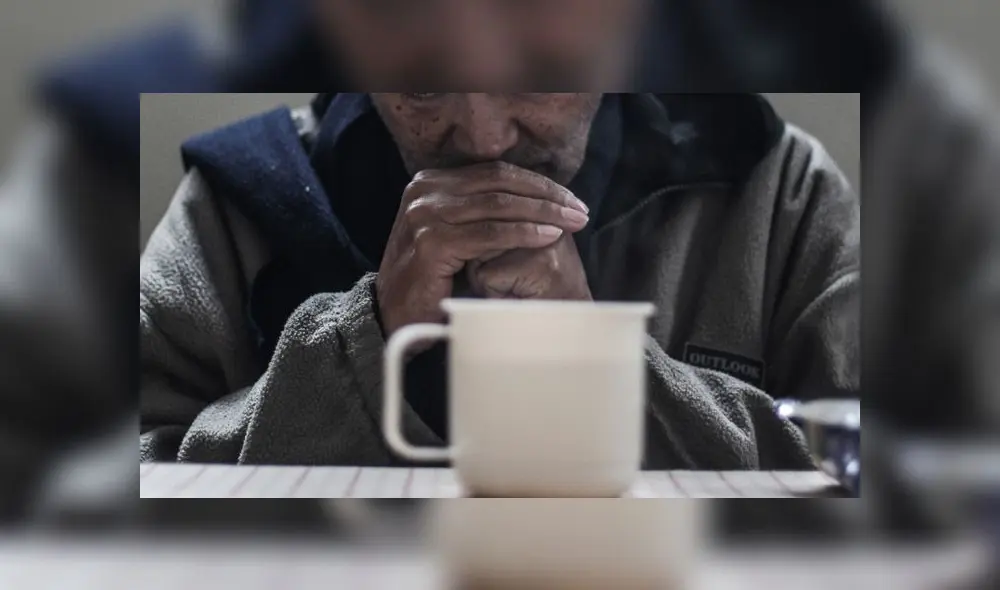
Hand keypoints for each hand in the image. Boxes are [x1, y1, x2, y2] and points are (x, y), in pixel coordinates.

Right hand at [376, 162, 589, 336]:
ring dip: (543, 212)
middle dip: (547, 195)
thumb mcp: (457, 235)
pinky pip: (490, 234)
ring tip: (572, 222)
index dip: (538, 183)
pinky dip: (524, 234)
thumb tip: (536, 197)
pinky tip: (548, 237)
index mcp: (431, 182)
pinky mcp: (431, 241)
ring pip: (499, 205)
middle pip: (500, 182)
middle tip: (579, 210)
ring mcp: (425, 214)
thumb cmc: (433, 280)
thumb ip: (483, 212)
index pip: (496, 172)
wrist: (395, 316)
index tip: (569, 199)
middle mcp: (424, 190)